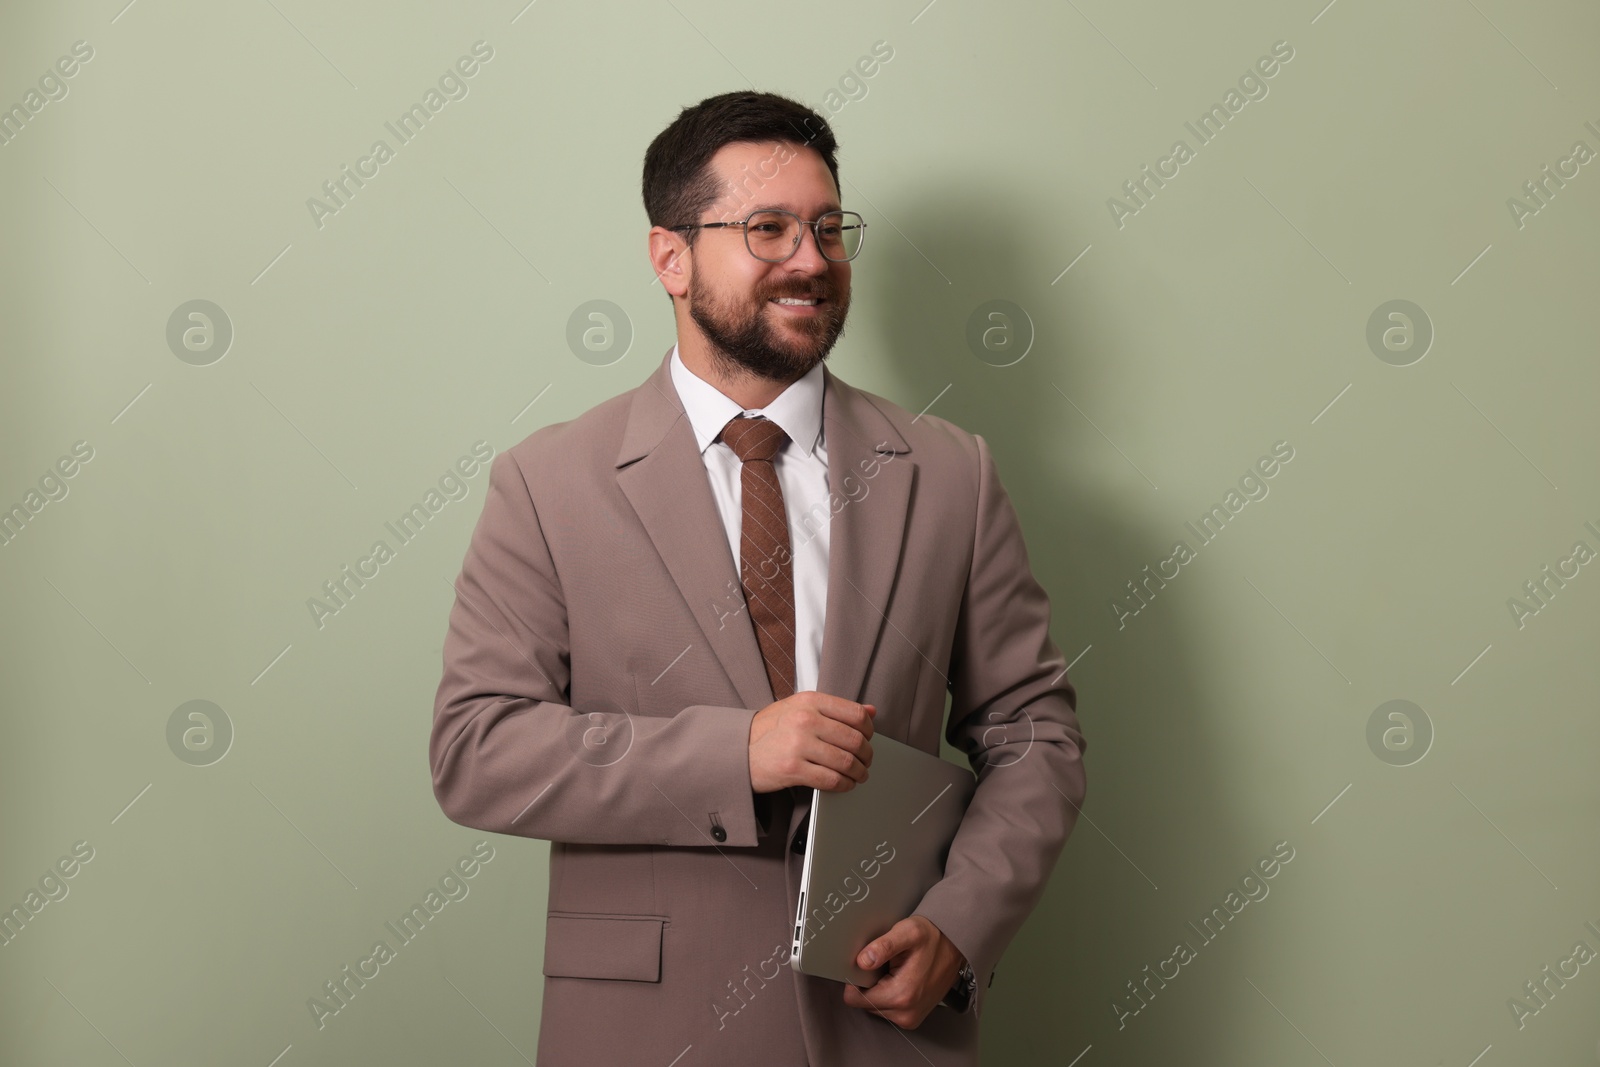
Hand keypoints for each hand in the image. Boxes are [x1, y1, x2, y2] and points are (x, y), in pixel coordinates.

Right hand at [748, 691, 874, 793]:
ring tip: (858, 775)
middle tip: (866, 761)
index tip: (868, 739)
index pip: (855, 714)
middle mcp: (805, 719)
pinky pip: (831, 780)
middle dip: (866, 755)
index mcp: (810, 701)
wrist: (738, 750)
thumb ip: (835, 709)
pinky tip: (844, 784)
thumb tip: (870, 711)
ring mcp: (799, 744)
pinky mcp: (793, 768)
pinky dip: (844, 785)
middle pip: (854, 740)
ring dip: (858, 773)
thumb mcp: (799, 708)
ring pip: (846, 762)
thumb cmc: (769, 730)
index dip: (869, 730)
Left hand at [841, 914, 964, 1028]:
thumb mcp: (908, 932)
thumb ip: (883, 946)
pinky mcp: (913, 1018)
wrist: (956, 945)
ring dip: (879, 990)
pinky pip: (887, 1010)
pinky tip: (899, 979)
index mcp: (901, 995)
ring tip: (893, 971)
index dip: (854, 980)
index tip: (864, 965)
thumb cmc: (932, 937)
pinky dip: (888, 996)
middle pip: (864, 1004)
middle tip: (884, 965)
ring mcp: (910, 1019)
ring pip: (875, 1008)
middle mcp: (906, 1014)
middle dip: (868, 985)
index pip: (854, 999)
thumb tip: (862, 961)